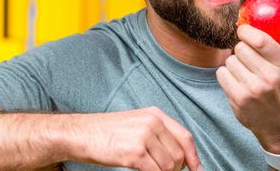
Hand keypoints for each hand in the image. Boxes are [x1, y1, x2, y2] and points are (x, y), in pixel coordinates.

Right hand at [66, 107, 203, 170]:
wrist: (81, 134)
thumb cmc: (107, 132)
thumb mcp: (137, 124)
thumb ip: (159, 135)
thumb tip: (180, 157)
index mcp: (155, 114)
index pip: (185, 137)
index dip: (194, 157)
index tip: (198, 170)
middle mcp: (152, 123)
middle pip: (179, 154)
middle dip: (175, 169)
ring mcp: (143, 137)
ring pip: (169, 166)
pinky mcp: (134, 153)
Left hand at [216, 24, 279, 152]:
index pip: (260, 40)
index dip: (246, 31)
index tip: (243, 31)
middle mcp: (270, 77)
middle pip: (241, 48)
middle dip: (241, 49)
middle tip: (247, 57)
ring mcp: (254, 90)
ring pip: (230, 61)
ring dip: (234, 64)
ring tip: (244, 72)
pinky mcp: (239, 100)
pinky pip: (221, 74)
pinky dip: (226, 75)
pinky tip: (236, 81)